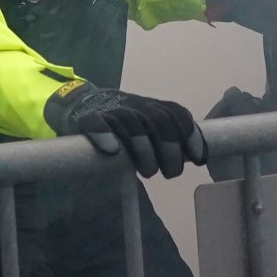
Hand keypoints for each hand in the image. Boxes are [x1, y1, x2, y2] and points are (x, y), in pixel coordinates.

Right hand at [42, 82, 205, 178]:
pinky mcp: (86, 117)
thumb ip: (168, 137)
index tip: (198, 159)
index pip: (176, 114)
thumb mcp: (147, 125)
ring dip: (143, 149)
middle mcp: (134, 104)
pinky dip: (104, 135)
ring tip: (147, 172)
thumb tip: (199, 157)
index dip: (190, 135)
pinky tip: (112, 151)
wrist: (78, 102)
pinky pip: (96, 124)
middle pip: (158, 120)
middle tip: (171, 173)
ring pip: (132, 124)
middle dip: (169, 148)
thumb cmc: (121, 122)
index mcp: (151, 106)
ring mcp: (111, 109)